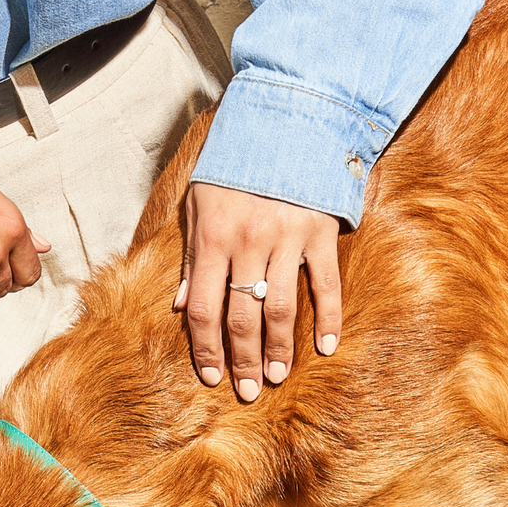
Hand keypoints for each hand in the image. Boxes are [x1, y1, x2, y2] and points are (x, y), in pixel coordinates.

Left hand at [175, 183, 341, 399]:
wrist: (286, 115)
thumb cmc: (235, 163)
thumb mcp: (199, 201)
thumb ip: (191, 255)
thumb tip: (178, 304)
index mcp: (212, 237)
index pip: (202, 308)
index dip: (206, 348)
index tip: (212, 376)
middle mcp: (248, 242)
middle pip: (241, 317)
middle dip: (242, 360)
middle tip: (247, 391)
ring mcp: (287, 238)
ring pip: (281, 309)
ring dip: (278, 350)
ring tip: (276, 378)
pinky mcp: (321, 231)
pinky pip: (325, 284)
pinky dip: (328, 318)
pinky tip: (326, 347)